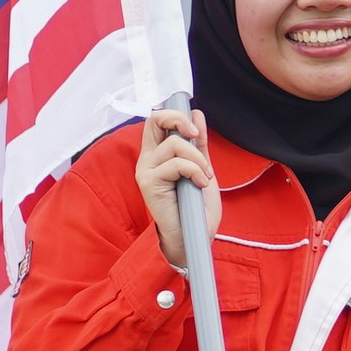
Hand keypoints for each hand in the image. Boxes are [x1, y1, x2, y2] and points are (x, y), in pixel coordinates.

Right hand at [136, 105, 214, 264]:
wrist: (194, 236)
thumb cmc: (195, 207)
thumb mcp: (201, 168)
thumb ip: (198, 144)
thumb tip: (196, 114)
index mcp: (158, 154)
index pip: (157, 121)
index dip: (176, 114)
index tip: (195, 128)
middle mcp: (147, 159)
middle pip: (154, 120)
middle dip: (178, 119)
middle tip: (195, 134)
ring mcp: (146, 171)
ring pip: (174, 144)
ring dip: (197, 158)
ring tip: (204, 176)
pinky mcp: (149, 183)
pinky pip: (176, 164)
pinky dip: (195, 171)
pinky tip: (200, 184)